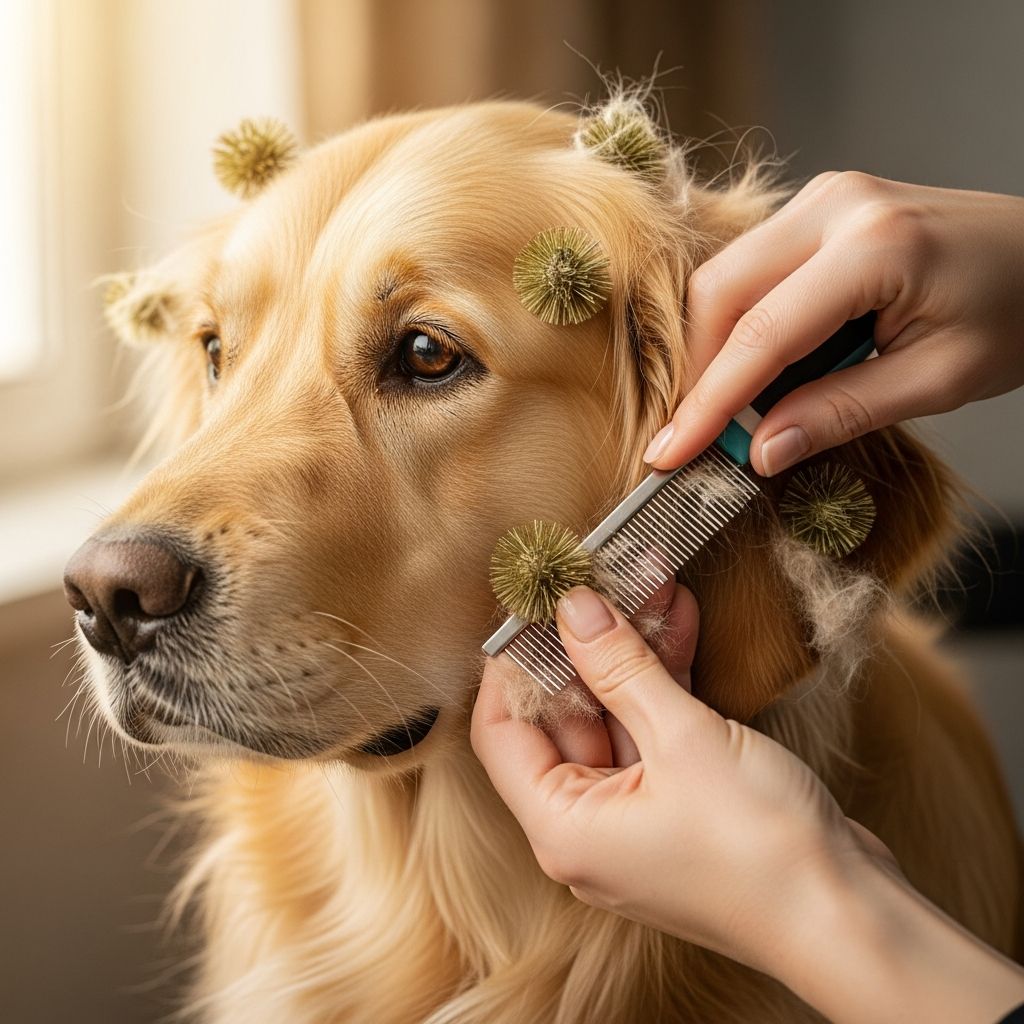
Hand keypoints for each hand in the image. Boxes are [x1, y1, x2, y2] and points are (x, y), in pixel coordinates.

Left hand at [471, 584, 1023, 1022]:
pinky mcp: (677, 805)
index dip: (511, 664)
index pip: (500, 731)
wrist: (851, 917)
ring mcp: (634, 816)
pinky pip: (652, 732)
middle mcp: (587, 827)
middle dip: (586, 644)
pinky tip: (679, 624)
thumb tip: (573, 609)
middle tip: (601, 580)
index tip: (532, 606)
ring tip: (649, 584)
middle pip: (561, 718)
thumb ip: (620, 667)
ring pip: (613, 717)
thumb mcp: (683, 739)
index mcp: (562, 826)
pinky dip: (663, 682)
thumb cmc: (761, 850)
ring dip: (632, 654)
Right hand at [642, 173, 1023, 474]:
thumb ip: (842, 412)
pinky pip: (750, 269)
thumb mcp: (940, 379)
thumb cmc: (1018, 312)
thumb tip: (761, 452)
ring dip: (713, 349)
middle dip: (696, 371)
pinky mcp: (817, 210)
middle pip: (721, 291)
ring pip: (725, 277)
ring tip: (725, 411)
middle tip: (692, 438)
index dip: (708, 403)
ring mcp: (822, 199)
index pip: (763, 334)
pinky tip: (752, 370)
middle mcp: (835, 205)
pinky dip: (738, 325)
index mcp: (875, 245)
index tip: (669, 454)